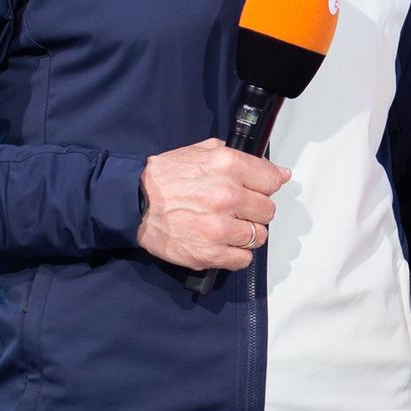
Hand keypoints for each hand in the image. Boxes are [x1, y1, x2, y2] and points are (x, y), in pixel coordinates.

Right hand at [137, 138, 289, 270]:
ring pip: (258, 236)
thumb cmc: (164, 178)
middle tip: (238, 210)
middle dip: (255, 210)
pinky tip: (222, 243)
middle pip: (268, 210)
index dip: (266, 186)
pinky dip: (236, 254)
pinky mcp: (209, 254)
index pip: (273, 180)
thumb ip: (242, 158)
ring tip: (228, 227)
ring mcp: (219, 227)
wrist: (133, 202)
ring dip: (246, 233)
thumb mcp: (202, 151)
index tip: (259, 190)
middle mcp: (227, 196)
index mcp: (228, 166)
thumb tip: (278, 172)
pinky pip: (243, 259)